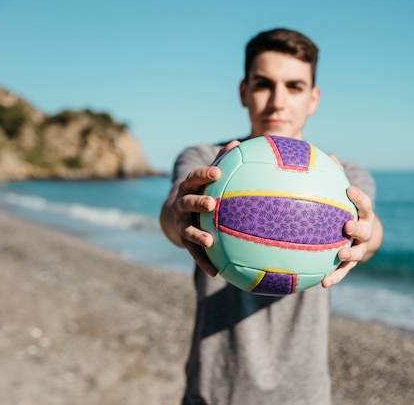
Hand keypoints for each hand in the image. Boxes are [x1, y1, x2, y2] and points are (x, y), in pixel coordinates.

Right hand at [160, 141, 239, 275]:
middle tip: (212, 204)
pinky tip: (216, 272)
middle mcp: (182, 204)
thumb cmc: (200, 189)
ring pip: (187, 229)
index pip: (195, 177)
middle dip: (198, 203)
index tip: (218, 172)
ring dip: (197, 234)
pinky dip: (204, 261)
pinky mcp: (184, 241)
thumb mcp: (208, 176)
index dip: (205, 174)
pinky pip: (194, 252)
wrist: (175, 212)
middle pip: (187, 202)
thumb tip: (238, 142)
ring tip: (209, 240)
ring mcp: (182, 223)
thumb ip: (222, 160)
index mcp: (189, 187)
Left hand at [321, 185, 382, 287]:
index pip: (364, 204)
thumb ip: (338, 178)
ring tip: (340, 253)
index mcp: (363, 214)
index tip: (349, 190)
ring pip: (357, 252)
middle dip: (357, 227)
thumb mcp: (348, 197)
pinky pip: (344, 270)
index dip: (358, 197)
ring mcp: (360, 247)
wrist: (365, 238)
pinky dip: (336, 276)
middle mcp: (365, 231)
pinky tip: (323, 283)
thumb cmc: (350, 212)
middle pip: (364, 229)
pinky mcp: (352, 263)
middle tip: (347, 225)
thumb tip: (328, 154)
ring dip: (349, 253)